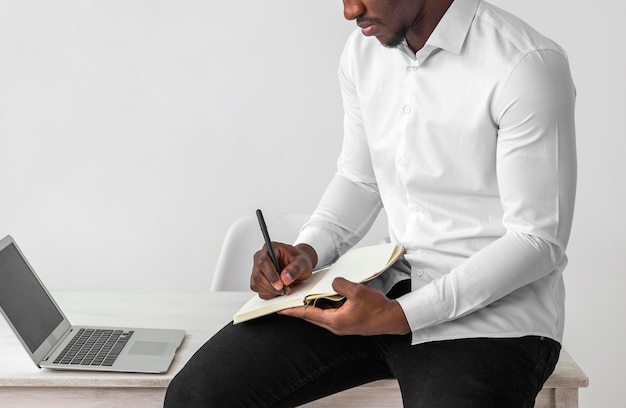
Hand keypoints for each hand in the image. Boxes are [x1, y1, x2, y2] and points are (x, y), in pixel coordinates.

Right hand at [250, 243, 316, 298]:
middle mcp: (260, 258)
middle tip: (284, 289)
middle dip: (271, 286)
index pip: (264, 261)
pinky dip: (268, 293)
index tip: (280, 284)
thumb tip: (285, 278)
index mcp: (270, 249)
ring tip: (284, 289)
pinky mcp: (258, 280)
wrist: (299, 265)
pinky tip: (278, 290)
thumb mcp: (302, 262)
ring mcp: (257, 269)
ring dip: (270, 291)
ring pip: (256, 284)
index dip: (271, 274)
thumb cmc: (299, 260)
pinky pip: (258, 290)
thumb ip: (295, 269)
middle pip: (258, 275)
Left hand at [279, 277, 410, 335]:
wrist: (392, 318)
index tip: (280, 310)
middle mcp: (335, 325)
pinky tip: (322, 296)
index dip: (293, 311)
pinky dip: (323, 305)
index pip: (308, 314)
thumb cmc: (377, 308)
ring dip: (311, 306)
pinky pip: (329, 313)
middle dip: (298, 309)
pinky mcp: (346, 322)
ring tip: (301, 297)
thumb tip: (332, 282)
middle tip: (285, 303)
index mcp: (335, 321)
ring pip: (320, 314)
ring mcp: (341, 325)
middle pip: (311, 316)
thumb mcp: (358, 291)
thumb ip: (340, 285)